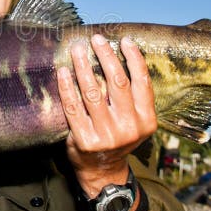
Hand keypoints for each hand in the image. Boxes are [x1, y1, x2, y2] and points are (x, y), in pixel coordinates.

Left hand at [57, 34, 156, 198]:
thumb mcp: (135, 121)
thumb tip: (118, 56)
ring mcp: (106, 134)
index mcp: (146, 120)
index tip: (124, 40)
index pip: (142, 82)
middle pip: (117, 82)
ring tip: (77, 49)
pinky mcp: (84, 139)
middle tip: (96, 39)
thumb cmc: (118, 137)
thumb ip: (132, 97)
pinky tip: (63, 72)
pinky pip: (73, 107)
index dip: (134, 58)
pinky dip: (67, 87)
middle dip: (106, 56)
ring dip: (83, 66)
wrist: (103, 171)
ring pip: (93, 91)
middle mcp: (129, 127)